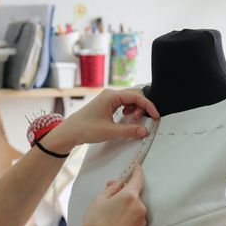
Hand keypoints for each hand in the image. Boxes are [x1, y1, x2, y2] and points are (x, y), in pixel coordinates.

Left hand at [40, 88, 159, 153]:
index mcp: (111, 96)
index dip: (148, 106)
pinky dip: (130, 109)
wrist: (70, 131)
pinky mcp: (107, 104)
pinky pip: (124, 103)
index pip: (136, 96)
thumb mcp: (109, 131)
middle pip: (135, 95)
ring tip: (134, 119)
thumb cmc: (86, 129)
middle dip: (143, 106)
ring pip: (130, 99)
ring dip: (136, 108)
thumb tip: (145, 131)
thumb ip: (129, 130)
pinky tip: (128, 117)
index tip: (156, 116)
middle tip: (143, 120)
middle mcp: (111, 94)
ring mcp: (108, 98)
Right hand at [80, 164, 146, 225]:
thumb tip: (119, 183)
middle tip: (111, 197)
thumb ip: (112, 187)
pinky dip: (129, 215)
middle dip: (126, 192)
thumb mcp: (100, 199)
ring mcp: (142, 219)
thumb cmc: (95, 223)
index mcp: (130, 196)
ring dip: (128, 205)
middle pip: (136, 194)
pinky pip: (137, 217)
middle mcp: (140, 207)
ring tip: (112, 214)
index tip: (136, 167)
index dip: (137, 171)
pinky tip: (116, 221)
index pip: (138, 179)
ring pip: (136, 206)